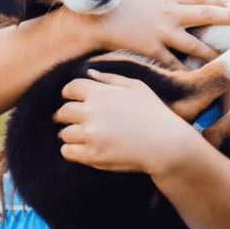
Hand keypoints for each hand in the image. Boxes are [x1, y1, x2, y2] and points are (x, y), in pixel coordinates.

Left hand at [54, 70, 196, 173]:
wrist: (166, 144)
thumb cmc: (155, 113)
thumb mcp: (137, 87)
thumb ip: (111, 79)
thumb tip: (89, 73)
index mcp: (100, 93)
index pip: (70, 88)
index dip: (69, 93)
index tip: (72, 99)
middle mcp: (91, 112)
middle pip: (63, 112)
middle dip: (66, 115)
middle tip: (74, 120)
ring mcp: (90, 135)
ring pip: (64, 134)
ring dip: (71, 134)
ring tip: (82, 136)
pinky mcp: (92, 155)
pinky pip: (68, 152)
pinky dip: (71, 150)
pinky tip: (82, 148)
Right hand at [82, 0, 229, 68]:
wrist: (91, 15)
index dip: (219, 2)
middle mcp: (170, 13)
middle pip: (207, 16)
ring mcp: (162, 32)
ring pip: (196, 45)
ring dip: (214, 52)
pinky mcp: (151, 49)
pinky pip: (174, 63)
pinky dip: (186, 70)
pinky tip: (198, 76)